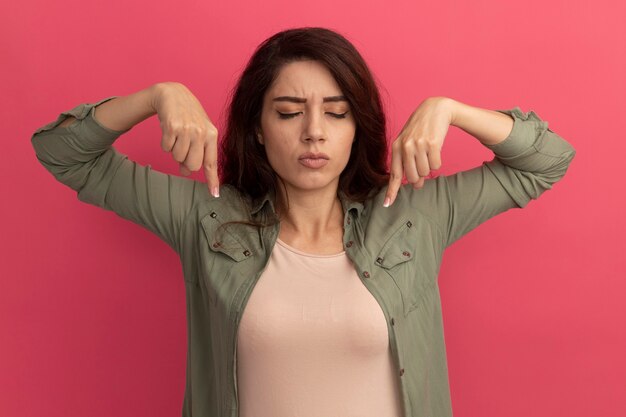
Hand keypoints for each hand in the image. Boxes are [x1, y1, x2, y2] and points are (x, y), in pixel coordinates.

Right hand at [152, 82, 219, 197]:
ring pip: (178, 157)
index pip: (211, 162)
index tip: (214, 194)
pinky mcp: (172, 127)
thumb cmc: (188, 115)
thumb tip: (186, 172)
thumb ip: (197, 151)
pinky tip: (169, 130)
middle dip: (186, 162)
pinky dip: (165, 142)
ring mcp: (187, 129)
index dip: (212, 180)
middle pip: (193, 165)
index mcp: (212, 134)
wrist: (172, 94)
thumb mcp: (198, 131)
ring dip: (174, 150)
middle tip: (183, 148)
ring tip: (177, 135)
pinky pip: (166, 148)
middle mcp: (201, 132)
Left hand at [384, 97, 454, 206]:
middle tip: (423, 167)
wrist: (435, 109)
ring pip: (426, 172)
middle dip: (420, 177)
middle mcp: (405, 146)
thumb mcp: (408, 142)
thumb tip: (415, 184)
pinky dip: (438, 161)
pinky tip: (435, 150)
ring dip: (429, 167)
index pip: (395, 174)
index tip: (387, 204)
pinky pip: (436, 165)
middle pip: (413, 177)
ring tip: (428, 153)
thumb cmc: (420, 129)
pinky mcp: (433, 143)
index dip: (392, 191)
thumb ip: (407, 162)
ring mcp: (419, 144)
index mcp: (396, 147)